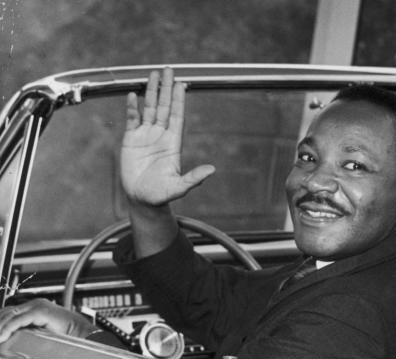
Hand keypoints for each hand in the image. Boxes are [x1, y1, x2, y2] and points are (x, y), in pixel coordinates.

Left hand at [0, 299, 98, 342]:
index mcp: (37, 307)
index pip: (11, 311)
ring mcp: (38, 306)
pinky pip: (18, 320)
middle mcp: (36, 304)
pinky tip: (3, 337)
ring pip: (10, 315)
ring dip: (1, 327)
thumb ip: (30, 331)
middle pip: (8, 311)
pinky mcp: (40, 312)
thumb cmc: (70, 335)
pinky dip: (8, 328)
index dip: (1, 322)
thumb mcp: (44, 332)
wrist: (84, 334)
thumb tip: (13, 337)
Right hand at [121, 67, 214, 206]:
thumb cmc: (161, 195)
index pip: (177, 116)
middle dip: (166, 88)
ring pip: (149, 109)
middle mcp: (160, 136)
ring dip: (151, 92)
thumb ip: (194, 178)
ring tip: (153, 74)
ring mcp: (146, 136)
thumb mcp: (179, 187)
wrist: (142, 200)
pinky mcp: (131, 140)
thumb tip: (212, 170)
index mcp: (173, 143)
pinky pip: (132, 119)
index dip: (179, 100)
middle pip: (164, 107)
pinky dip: (132, 107)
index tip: (182, 84)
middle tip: (169, 69)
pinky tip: (132, 94)